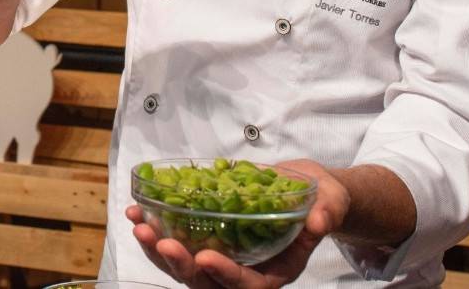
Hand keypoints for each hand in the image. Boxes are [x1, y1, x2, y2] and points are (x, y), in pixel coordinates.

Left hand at [126, 160, 349, 287]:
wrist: (305, 190)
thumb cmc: (320, 199)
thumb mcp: (331, 200)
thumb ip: (326, 212)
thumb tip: (319, 221)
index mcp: (276, 270)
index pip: (250, 285)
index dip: (226, 275)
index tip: (205, 257)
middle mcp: (245, 271)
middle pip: (208, 283)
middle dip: (181, 264)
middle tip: (160, 240)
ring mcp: (223, 257)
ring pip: (186, 268)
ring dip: (158, 251)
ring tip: (139, 227)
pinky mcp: (206, 240)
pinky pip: (177, 245)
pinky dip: (155, 232)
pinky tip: (137, 214)